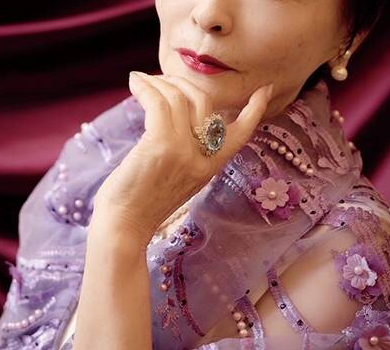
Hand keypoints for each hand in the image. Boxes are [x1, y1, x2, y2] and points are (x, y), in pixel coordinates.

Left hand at [93, 71, 273, 248]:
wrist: (123, 227)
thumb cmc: (141, 204)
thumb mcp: (175, 180)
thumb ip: (185, 155)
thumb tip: (176, 118)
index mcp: (209, 168)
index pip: (240, 135)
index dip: (254, 110)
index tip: (266, 90)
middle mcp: (203, 159)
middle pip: (206, 103)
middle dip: (184, 84)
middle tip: (160, 81)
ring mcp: (185, 152)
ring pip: (180, 98)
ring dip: (159, 82)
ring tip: (140, 80)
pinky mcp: (162, 145)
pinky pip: (158, 102)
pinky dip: (145, 87)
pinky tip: (134, 83)